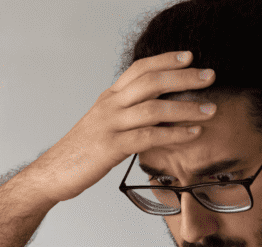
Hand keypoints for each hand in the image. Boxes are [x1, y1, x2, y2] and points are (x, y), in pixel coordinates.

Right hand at [25, 51, 217, 203]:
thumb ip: (126, 116)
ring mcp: (110, 125)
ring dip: (186, 107)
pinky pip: (149, 137)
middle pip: (151, 81)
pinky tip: (192, 134)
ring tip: (210, 110)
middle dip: (183, 77)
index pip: (139, 69)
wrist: (52, 173)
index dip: (165, 60)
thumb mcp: (104, 126)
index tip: (189, 57)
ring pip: (154, 108)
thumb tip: (157, 115)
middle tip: (209, 76)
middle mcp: (110, 106)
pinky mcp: (111, 147)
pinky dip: (174, 134)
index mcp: (109, 98)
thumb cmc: (80, 153)